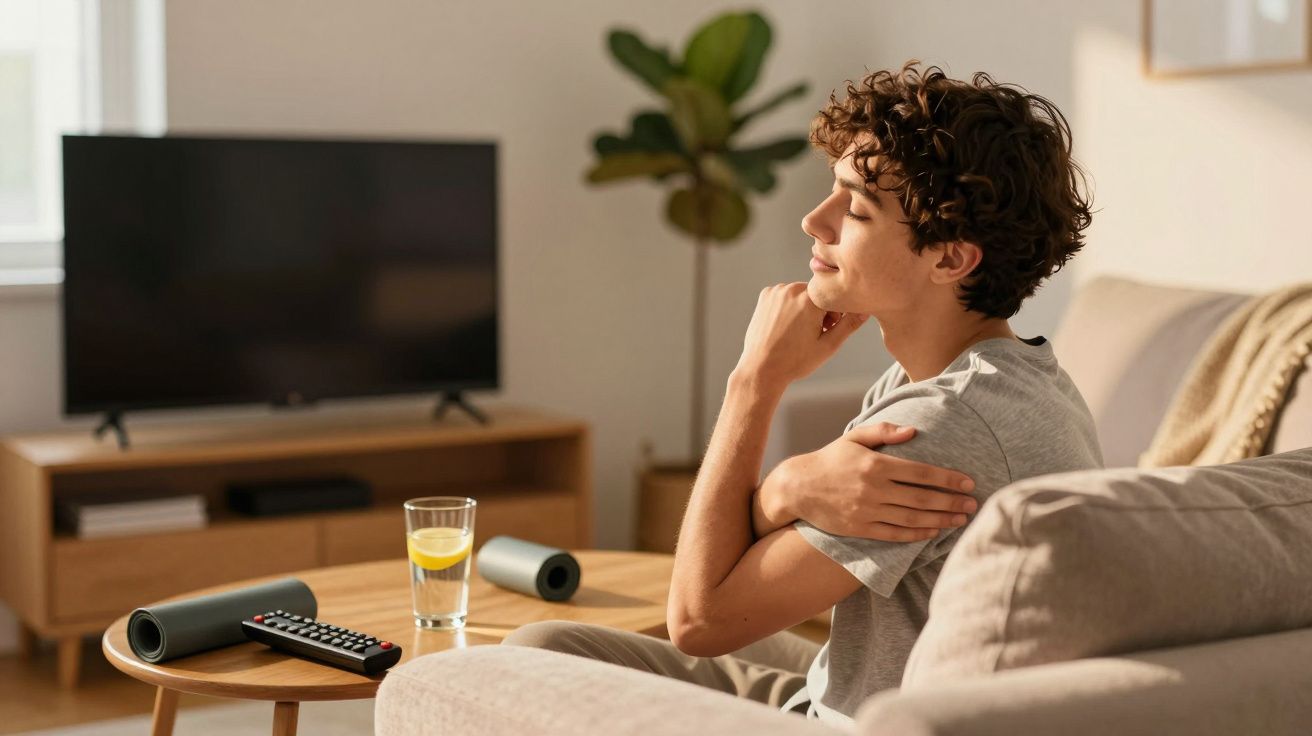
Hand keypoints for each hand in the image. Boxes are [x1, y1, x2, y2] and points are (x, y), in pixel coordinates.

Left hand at [733, 282, 867, 390]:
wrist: (761, 368)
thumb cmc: (795, 361)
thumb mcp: (828, 346)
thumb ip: (849, 325)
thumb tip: (866, 310)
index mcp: (810, 299)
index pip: (835, 297)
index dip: (834, 315)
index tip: (826, 330)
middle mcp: (793, 289)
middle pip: (818, 293)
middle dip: (819, 310)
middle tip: (812, 333)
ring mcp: (777, 290)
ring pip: (802, 293)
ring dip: (804, 306)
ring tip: (797, 331)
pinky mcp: (766, 294)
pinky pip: (786, 294)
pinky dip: (789, 305)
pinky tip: (784, 325)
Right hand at [777, 422, 978, 541]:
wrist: (798, 487)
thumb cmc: (830, 459)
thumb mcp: (854, 437)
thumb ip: (884, 431)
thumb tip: (913, 431)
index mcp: (876, 464)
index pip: (921, 472)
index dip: (948, 479)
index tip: (968, 483)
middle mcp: (874, 489)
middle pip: (922, 498)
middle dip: (951, 502)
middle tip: (974, 504)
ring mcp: (867, 510)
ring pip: (912, 518)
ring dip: (940, 520)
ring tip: (960, 520)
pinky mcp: (860, 528)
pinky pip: (894, 534)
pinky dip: (916, 534)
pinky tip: (933, 532)